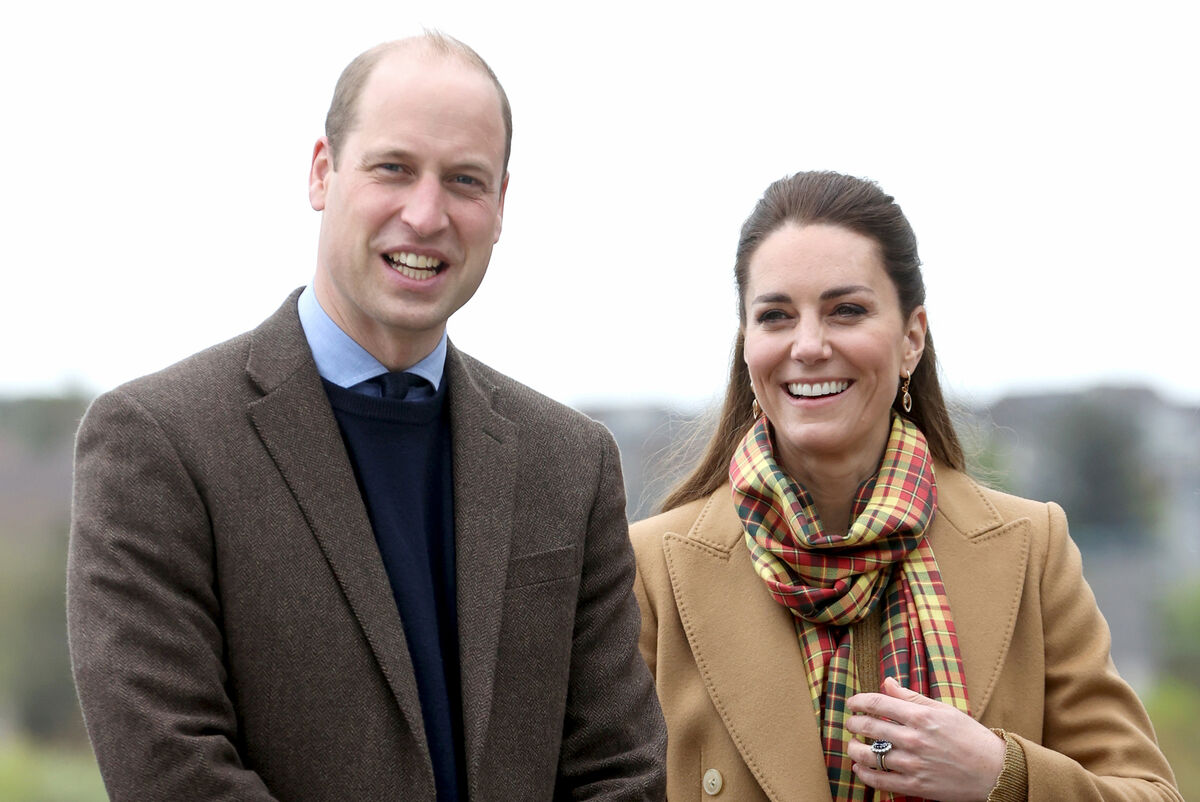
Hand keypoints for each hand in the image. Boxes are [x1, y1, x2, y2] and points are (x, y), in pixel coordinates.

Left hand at [846, 676, 1004, 801]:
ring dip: (854, 749)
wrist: (994, 771)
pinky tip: (859, 767)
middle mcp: (915, 740)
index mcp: (922, 717)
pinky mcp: (916, 785)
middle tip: (851, 722)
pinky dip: (864, 774)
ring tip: (852, 745)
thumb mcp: (943, 710)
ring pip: (870, 755)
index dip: (859, 701)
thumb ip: (912, 697)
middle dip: (854, 723)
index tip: (851, 703)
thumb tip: (887, 682)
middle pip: (870, 727)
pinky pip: (881, 780)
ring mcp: (914, 764)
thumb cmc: (970, 737)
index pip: (878, 704)